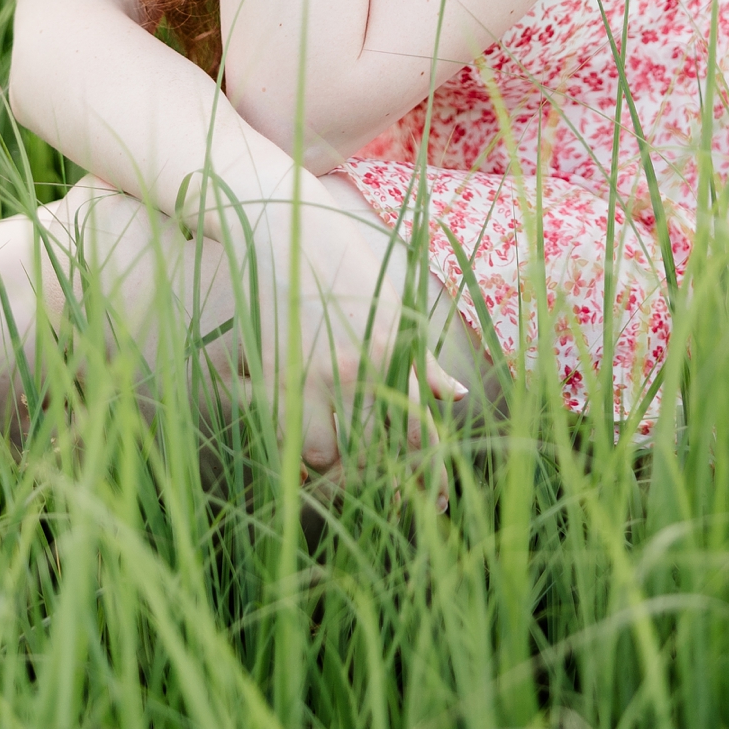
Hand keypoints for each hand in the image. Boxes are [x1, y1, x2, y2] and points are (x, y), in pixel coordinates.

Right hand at [202, 200, 467, 508]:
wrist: (283, 225)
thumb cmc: (346, 260)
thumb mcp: (394, 301)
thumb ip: (420, 357)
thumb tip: (455, 397)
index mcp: (393, 351)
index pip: (418, 433)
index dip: (429, 475)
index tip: (437, 500)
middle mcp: (355, 369)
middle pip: (375, 454)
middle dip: (388, 485)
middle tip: (397, 504)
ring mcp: (310, 373)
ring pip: (327, 455)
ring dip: (337, 470)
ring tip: (346, 472)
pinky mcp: (273, 372)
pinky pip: (287, 434)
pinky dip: (299, 452)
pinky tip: (308, 459)